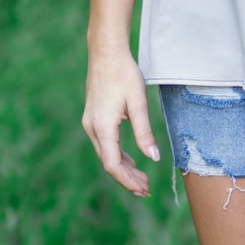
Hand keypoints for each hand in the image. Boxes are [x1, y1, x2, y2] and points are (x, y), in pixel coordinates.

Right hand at [81, 49, 160, 196]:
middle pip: (108, 163)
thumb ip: (144, 132)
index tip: (144, 189)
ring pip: (106, 155)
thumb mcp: (138, 103)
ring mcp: (91, 124)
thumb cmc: (124, 74)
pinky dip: (119, 156)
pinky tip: (132, 161)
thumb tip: (153, 158)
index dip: (127, 180)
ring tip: (142, 180)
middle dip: (127, 179)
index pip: (112, 164)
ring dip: (124, 169)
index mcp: (102, 127)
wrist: (106, 53)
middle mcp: (92, 128)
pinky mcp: (94, 119)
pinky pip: (105, 144)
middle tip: (147, 190)